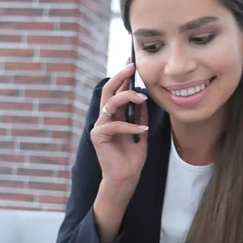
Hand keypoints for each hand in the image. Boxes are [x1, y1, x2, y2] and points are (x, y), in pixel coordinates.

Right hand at [91, 61, 148, 196]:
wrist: (125, 179)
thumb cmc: (132, 160)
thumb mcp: (141, 133)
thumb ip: (140, 117)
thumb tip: (144, 100)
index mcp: (113, 117)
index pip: (116, 92)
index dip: (123, 77)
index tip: (131, 63)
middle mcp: (104, 119)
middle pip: (108, 91)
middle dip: (120, 77)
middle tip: (131, 67)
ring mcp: (100, 127)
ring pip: (110, 103)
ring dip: (127, 97)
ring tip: (143, 98)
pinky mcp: (98, 136)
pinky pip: (115, 124)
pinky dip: (130, 125)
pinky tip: (142, 130)